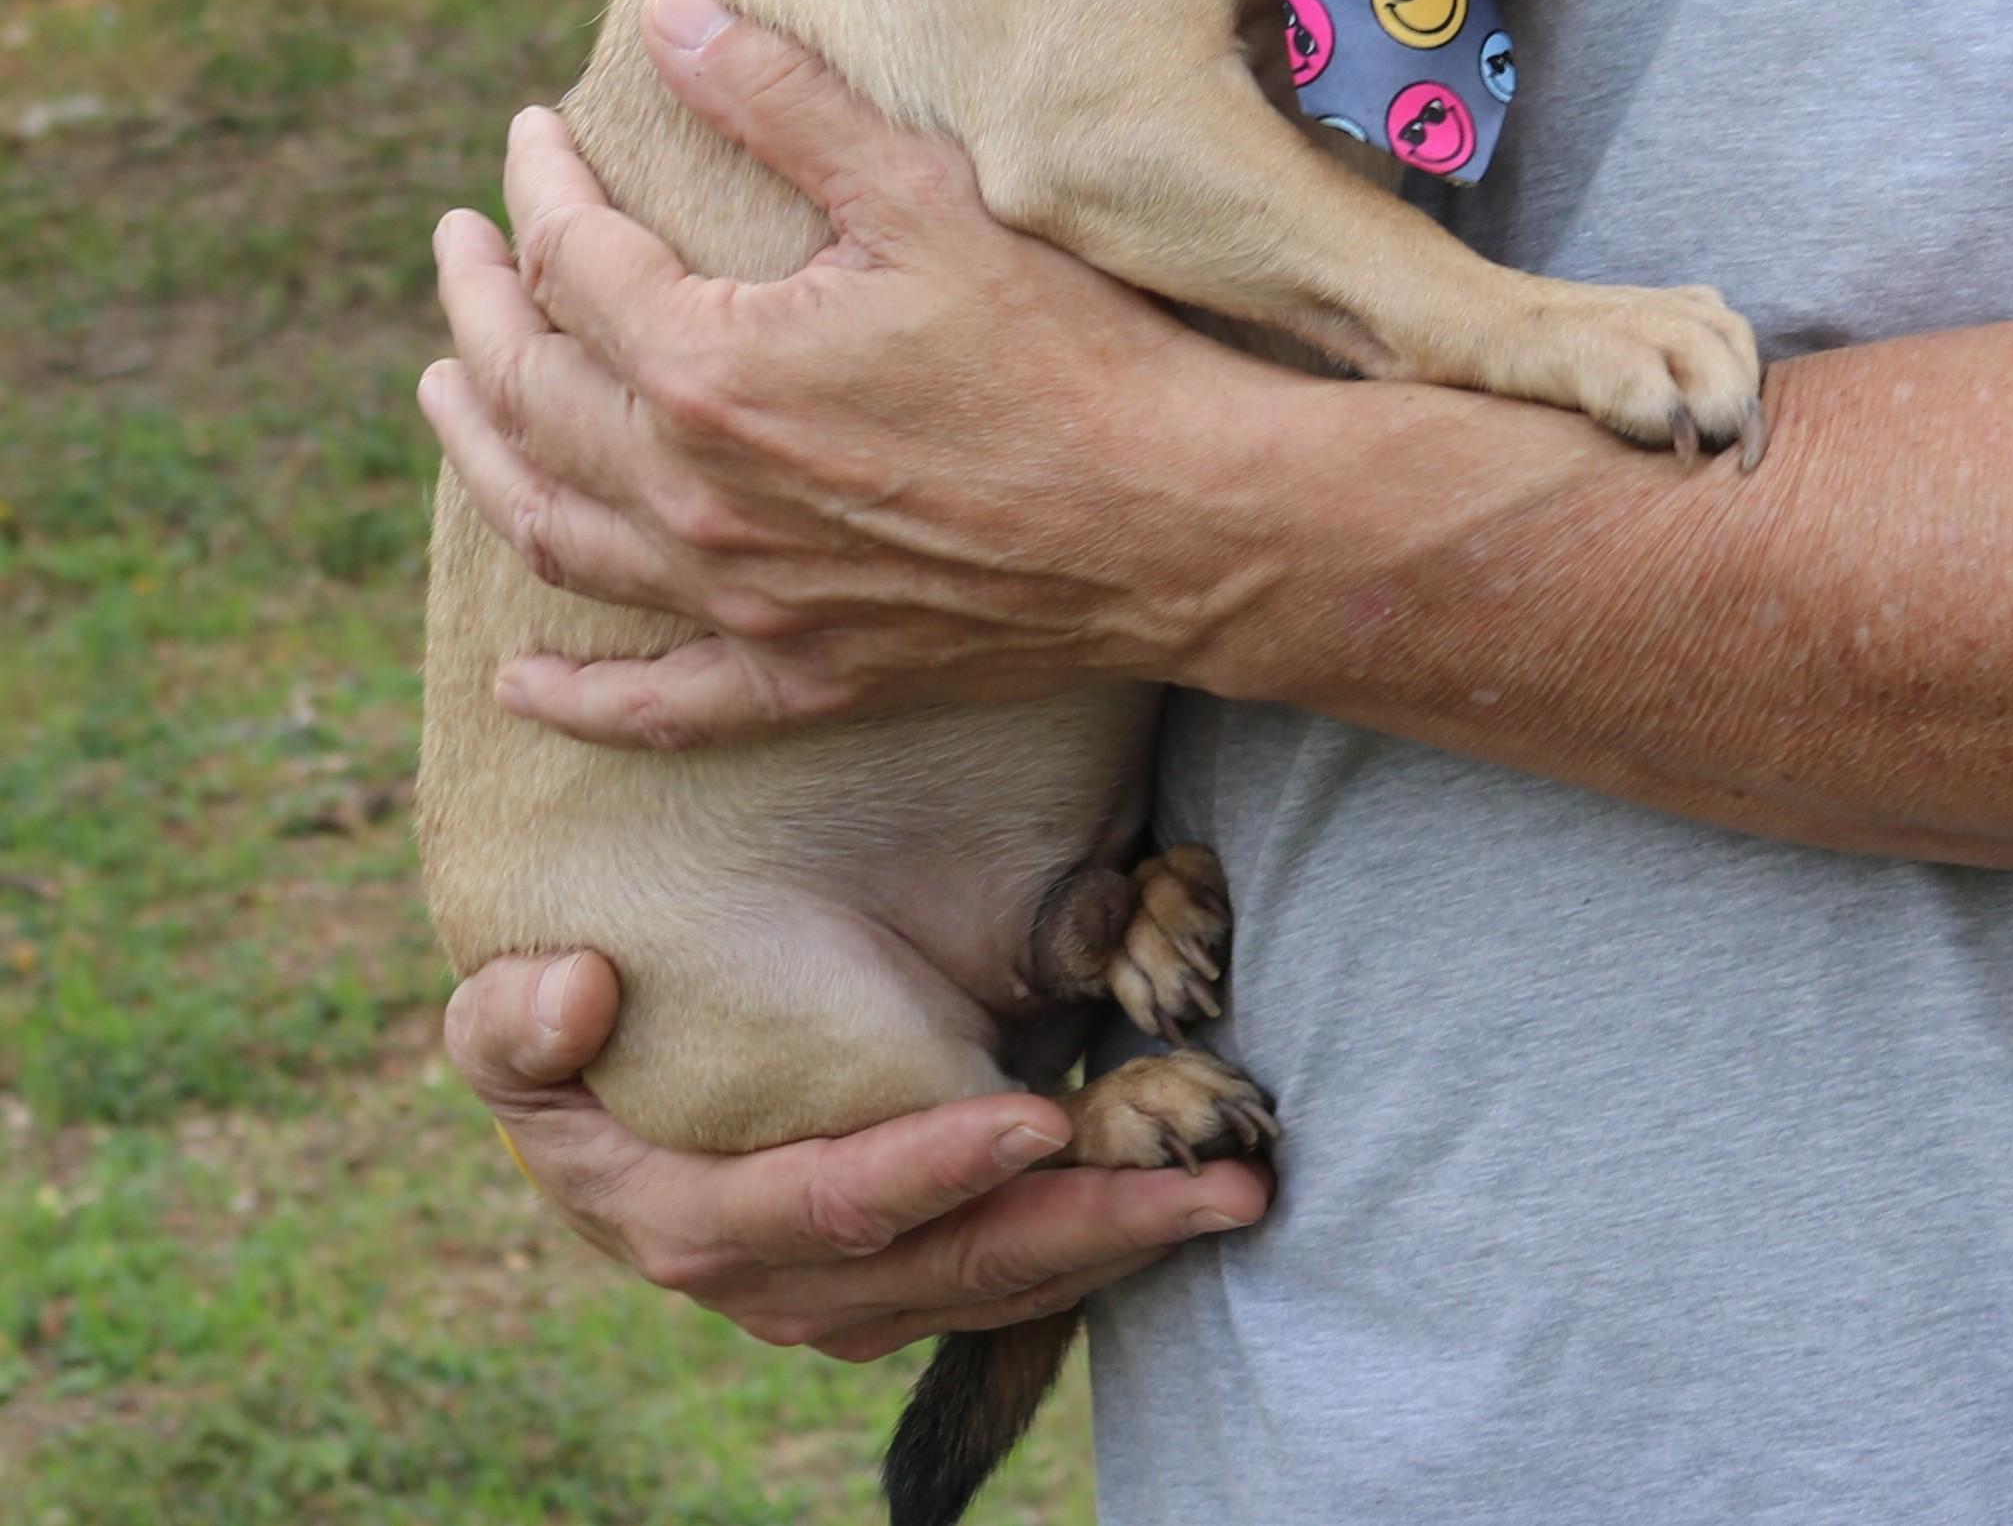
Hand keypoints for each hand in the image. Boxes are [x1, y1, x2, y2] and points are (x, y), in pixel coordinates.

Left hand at [419, 0, 1285, 742]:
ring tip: (447, 396)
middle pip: (531, 393)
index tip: (531, 133)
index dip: (539, 185)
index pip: (573, 260)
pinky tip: (525, 685)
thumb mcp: (925, 196)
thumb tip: (666, 14)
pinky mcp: (805, 671)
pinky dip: (579, 698)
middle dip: (479, 306)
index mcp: (714, 369)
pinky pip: (658, 704)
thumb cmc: (1072, 350)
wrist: (1187, 524)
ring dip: (484, 458)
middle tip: (460, 246)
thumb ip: (782, 101)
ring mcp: (743, 599)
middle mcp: (699, 497)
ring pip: (556, 535)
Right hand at [445, 949, 1269, 1358]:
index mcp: (683, 1220)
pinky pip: (1004, 1283)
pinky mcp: (891, 1282)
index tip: (1033, 1115)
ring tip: (1232, 1194)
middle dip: (1085, 1230)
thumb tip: (581, 990)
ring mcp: (839, 1299)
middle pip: (949, 1272)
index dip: (933, 1172)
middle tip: (1209, 1182)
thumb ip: (512, 1023)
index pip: (829, 1210)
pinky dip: (1092, 1249)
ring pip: (996, 1289)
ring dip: (1117, 1248)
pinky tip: (1178, 1203)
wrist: (585, 1095)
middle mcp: (774, 1285)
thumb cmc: (554, 1038)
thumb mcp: (502, 1026)